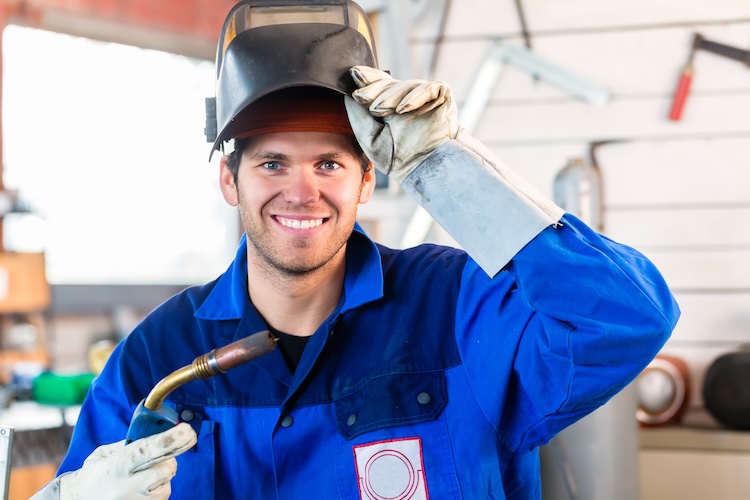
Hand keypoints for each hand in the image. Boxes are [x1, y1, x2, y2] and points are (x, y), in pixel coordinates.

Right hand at [59, 422, 196, 499]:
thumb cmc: (94, 474)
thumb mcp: (105, 454)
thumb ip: (130, 444)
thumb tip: (158, 434)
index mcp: (117, 466)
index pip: (147, 451)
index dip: (169, 440)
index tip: (187, 430)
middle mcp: (127, 486)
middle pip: (166, 469)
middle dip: (169, 459)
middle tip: (162, 456)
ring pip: (167, 483)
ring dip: (162, 476)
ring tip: (141, 477)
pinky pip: (163, 495)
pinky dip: (158, 488)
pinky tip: (140, 489)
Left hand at [344, 66, 459, 182]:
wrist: (422, 170)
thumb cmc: (397, 159)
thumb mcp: (369, 137)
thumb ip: (358, 116)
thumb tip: (347, 94)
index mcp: (391, 106)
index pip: (380, 84)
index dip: (368, 78)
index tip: (354, 75)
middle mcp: (408, 99)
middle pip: (391, 83)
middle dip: (374, 90)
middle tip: (361, 97)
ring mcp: (426, 97)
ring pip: (408, 85)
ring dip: (391, 96)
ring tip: (378, 110)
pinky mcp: (442, 97)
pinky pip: (431, 87)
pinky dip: (416, 96)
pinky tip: (402, 109)